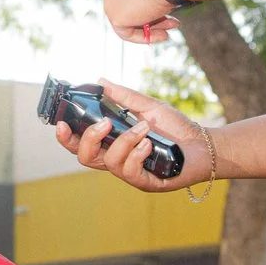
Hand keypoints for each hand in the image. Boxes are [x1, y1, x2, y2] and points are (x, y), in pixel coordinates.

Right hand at [53, 80, 207, 194]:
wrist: (205, 145)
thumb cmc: (177, 128)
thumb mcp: (148, 106)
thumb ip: (124, 96)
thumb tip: (100, 81)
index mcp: (112, 143)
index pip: (80, 144)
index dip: (66, 137)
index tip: (60, 122)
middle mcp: (117, 160)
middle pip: (84, 157)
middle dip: (88, 138)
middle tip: (104, 123)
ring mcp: (131, 174)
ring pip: (109, 162)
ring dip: (124, 141)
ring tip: (143, 129)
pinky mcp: (146, 183)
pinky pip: (130, 172)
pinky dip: (137, 153)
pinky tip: (149, 143)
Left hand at [101, 0, 178, 43]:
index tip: (166, 3)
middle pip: (131, 4)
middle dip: (153, 14)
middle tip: (173, 19)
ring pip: (131, 18)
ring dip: (154, 25)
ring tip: (173, 27)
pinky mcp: (114, 15)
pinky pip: (128, 31)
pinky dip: (145, 36)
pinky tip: (164, 35)